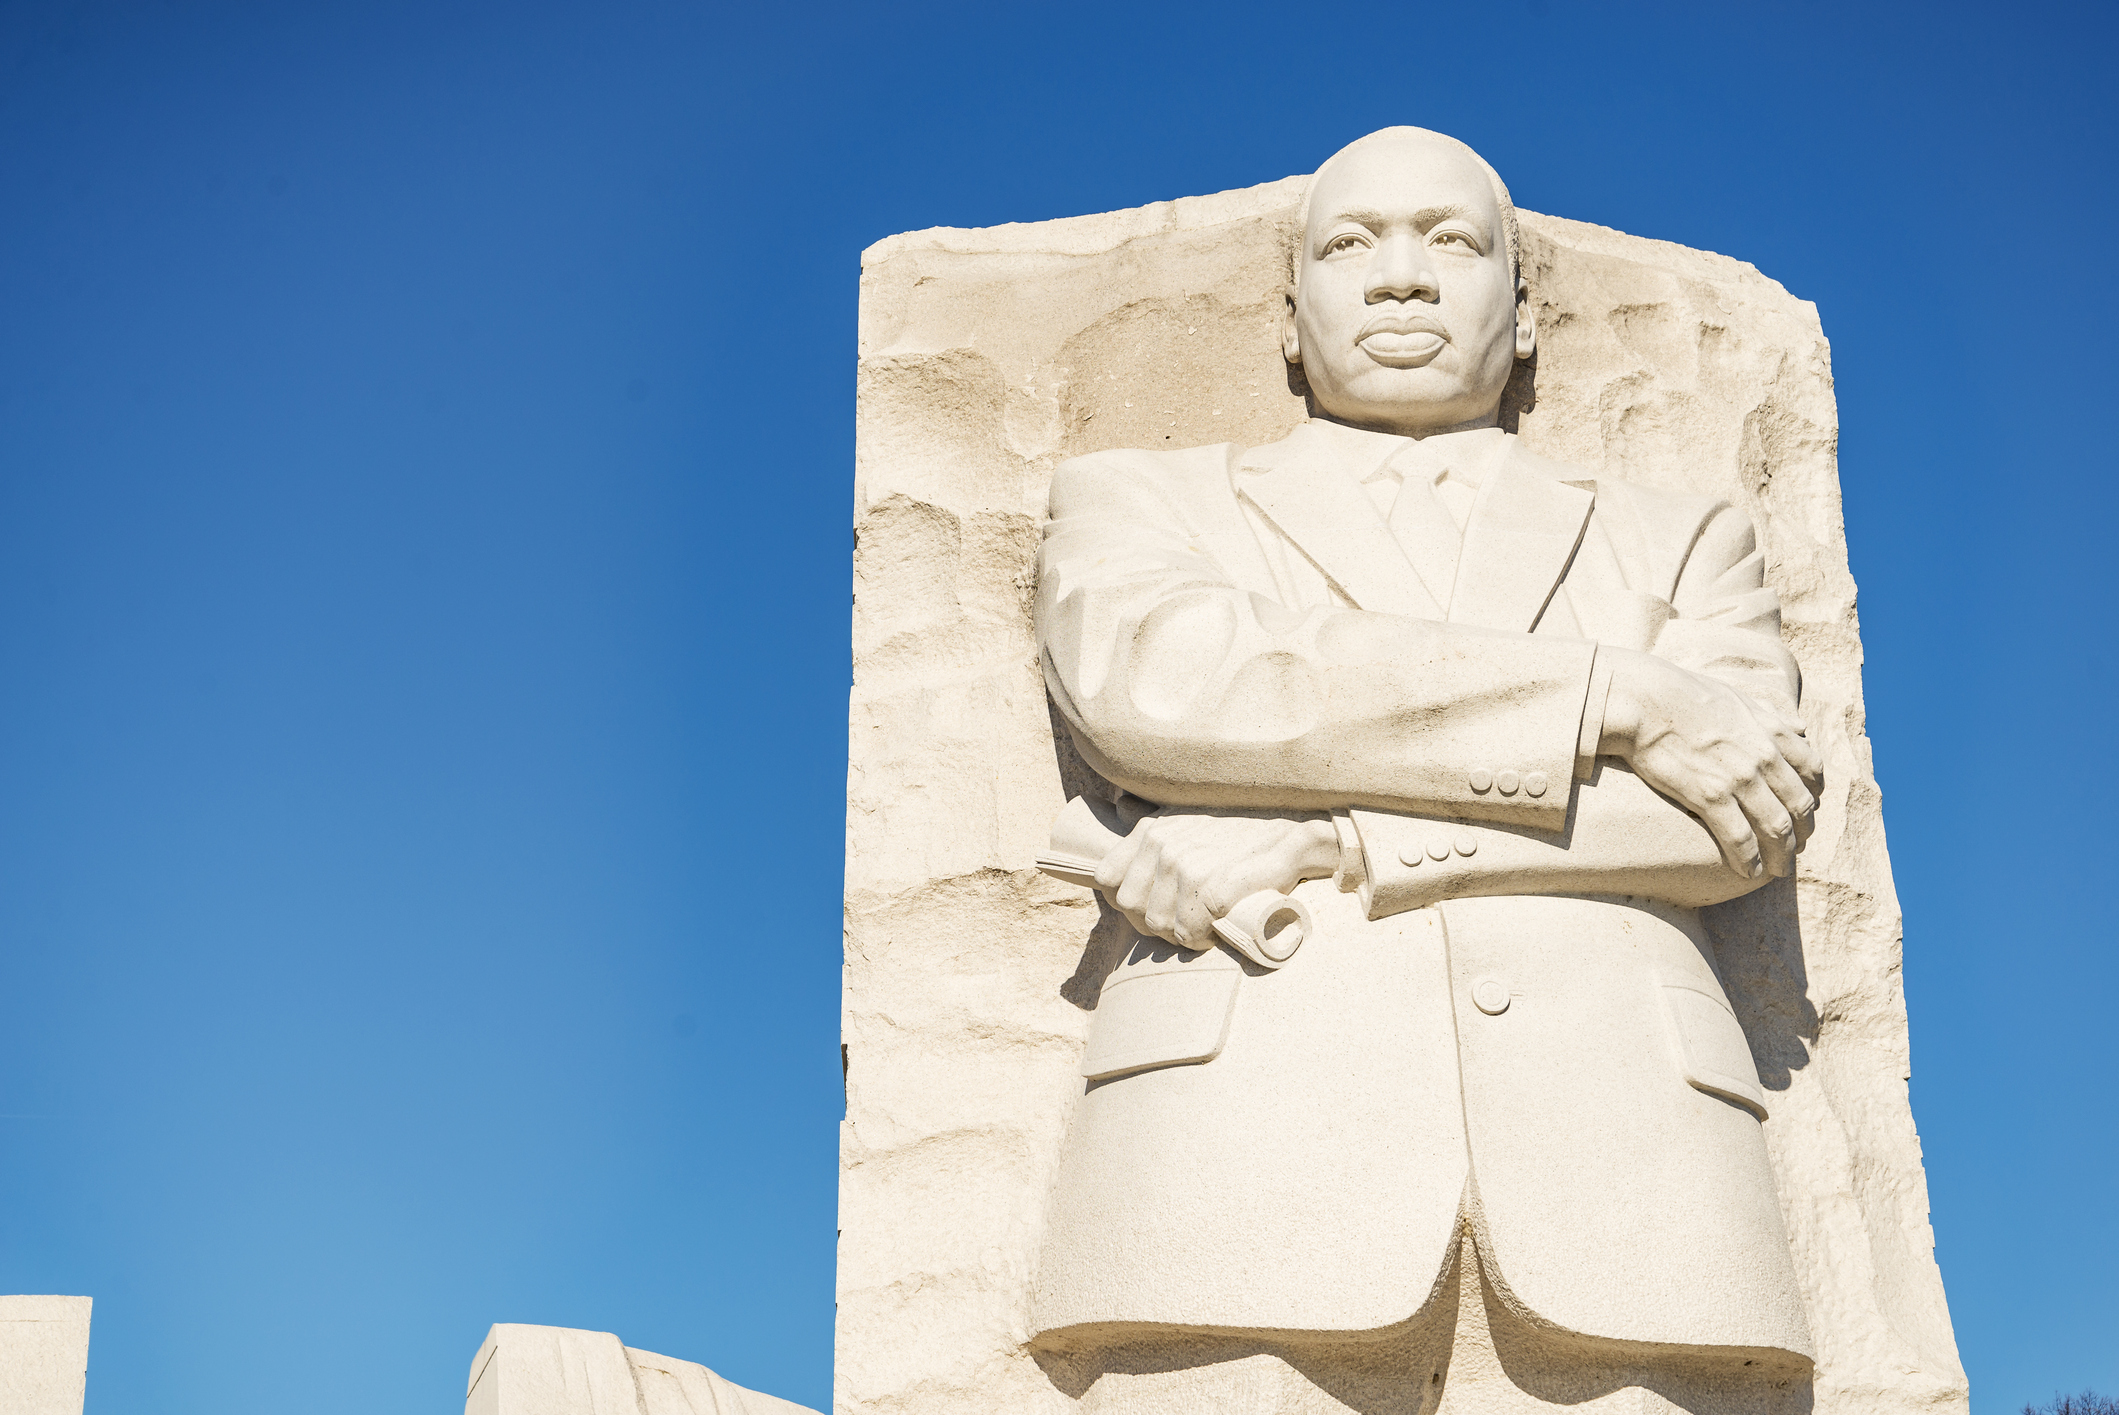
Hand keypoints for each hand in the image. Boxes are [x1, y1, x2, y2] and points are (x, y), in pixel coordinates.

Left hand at [1094, 810, 1341, 949]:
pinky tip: (1214, 931)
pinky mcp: (1213, 889)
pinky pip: (1186, 932)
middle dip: (1154, 921)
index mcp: (1152, 830)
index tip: (1155, 905)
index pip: (1108, 880)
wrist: (1293, 836)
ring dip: (1178, 933)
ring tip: (1203, 925)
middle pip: (1131, 908)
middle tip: (1184, 921)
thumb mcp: (1189, 813)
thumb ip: (1152, 815)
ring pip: (1158, 924)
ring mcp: (1187, 866)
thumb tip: (1120, 804)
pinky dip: (1198, 940)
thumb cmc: (1241, 830)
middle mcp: (1164, 845)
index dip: (1128, 900)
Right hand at [1599, 647, 1823, 879]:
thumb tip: (1801, 727)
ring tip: (1778, 871)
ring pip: (1776, 827)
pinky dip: (1749, 859)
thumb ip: (1772, 715)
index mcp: (1772, 732)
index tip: (1806, 812)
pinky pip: (1739, 837)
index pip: (1812, 771)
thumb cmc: (1683, 695)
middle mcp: (1764, 758)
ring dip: (1782, 855)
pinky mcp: (1710, 797)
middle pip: (1799, 806)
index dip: (1814, 796)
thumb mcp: (1738, 697)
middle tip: (1795, 850)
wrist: (1644, 701)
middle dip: (1802, 833)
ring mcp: (1740, 779)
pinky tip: (1748, 872)